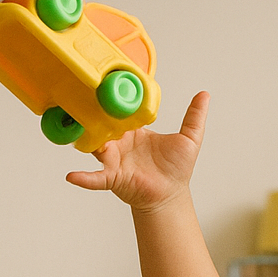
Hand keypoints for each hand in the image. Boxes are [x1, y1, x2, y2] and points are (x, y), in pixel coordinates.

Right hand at [65, 92, 209, 209]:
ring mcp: (113, 159)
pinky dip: (84, 178)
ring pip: (95, 145)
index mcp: (135, 131)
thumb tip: (204, 94)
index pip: (122, 110)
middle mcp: (120, 142)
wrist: (170, 194)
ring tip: (75, 127)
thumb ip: (194, 117)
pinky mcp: (112, 177)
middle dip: (94, 112)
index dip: (116, 98)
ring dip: (86, 138)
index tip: (108, 82)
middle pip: (102, 124)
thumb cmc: (176, 169)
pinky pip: (95, 178)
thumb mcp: (189, 139)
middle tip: (85, 97)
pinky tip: (73, 176)